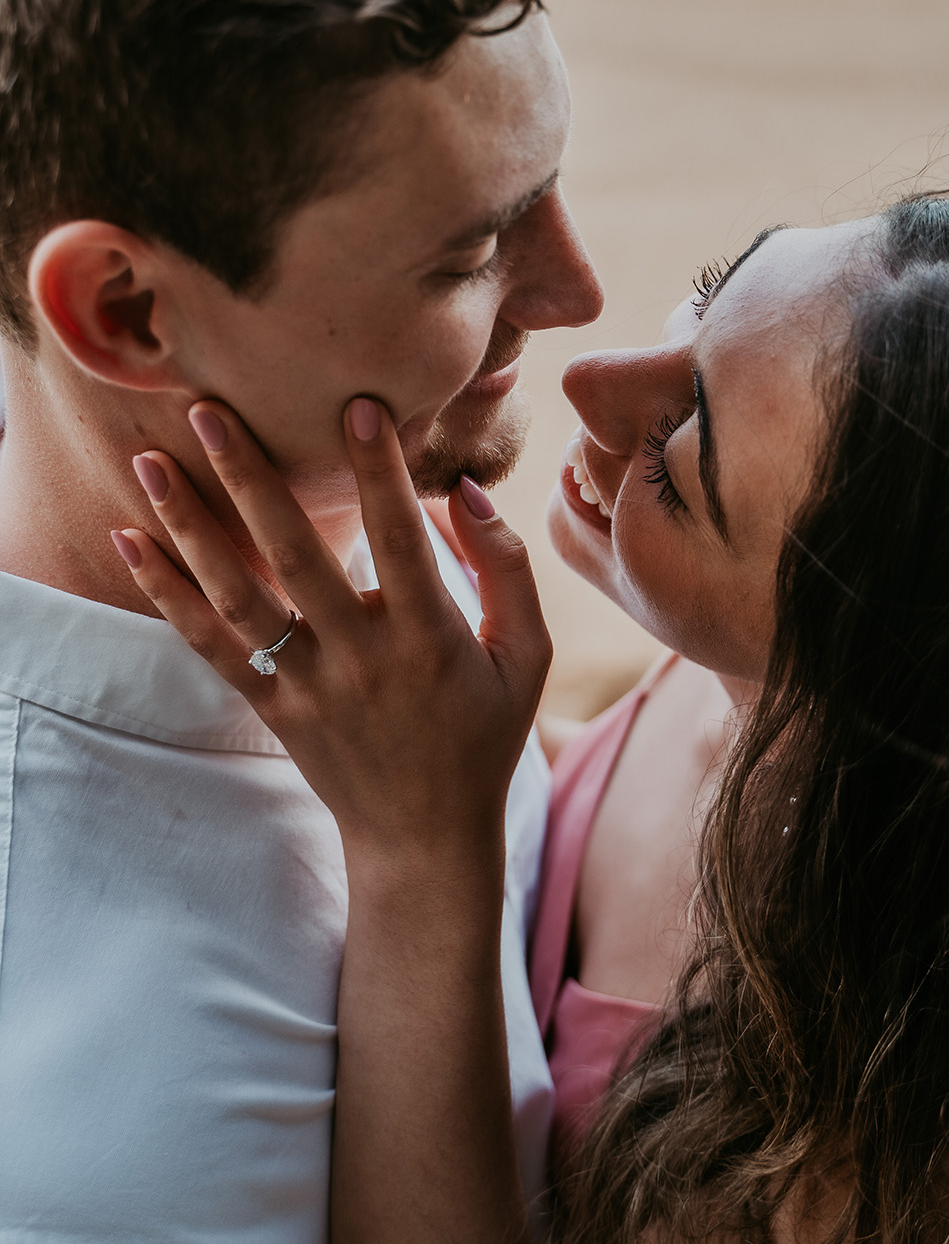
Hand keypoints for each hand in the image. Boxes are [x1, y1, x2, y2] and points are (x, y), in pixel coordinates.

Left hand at [113, 398, 551, 869]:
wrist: (423, 836)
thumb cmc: (483, 735)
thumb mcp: (527, 657)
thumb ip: (508, 571)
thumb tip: (466, 494)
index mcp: (430, 638)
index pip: (402, 542)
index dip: (381, 474)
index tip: (357, 407)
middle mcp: (361, 658)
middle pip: (298, 557)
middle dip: (251, 479)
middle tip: (209, 408)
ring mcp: (308, 685)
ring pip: (239, 597)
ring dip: (192, 527)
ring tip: (150, 463)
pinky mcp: (272, 706)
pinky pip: (209, 646)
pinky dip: (166, 594)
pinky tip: (128, 541)